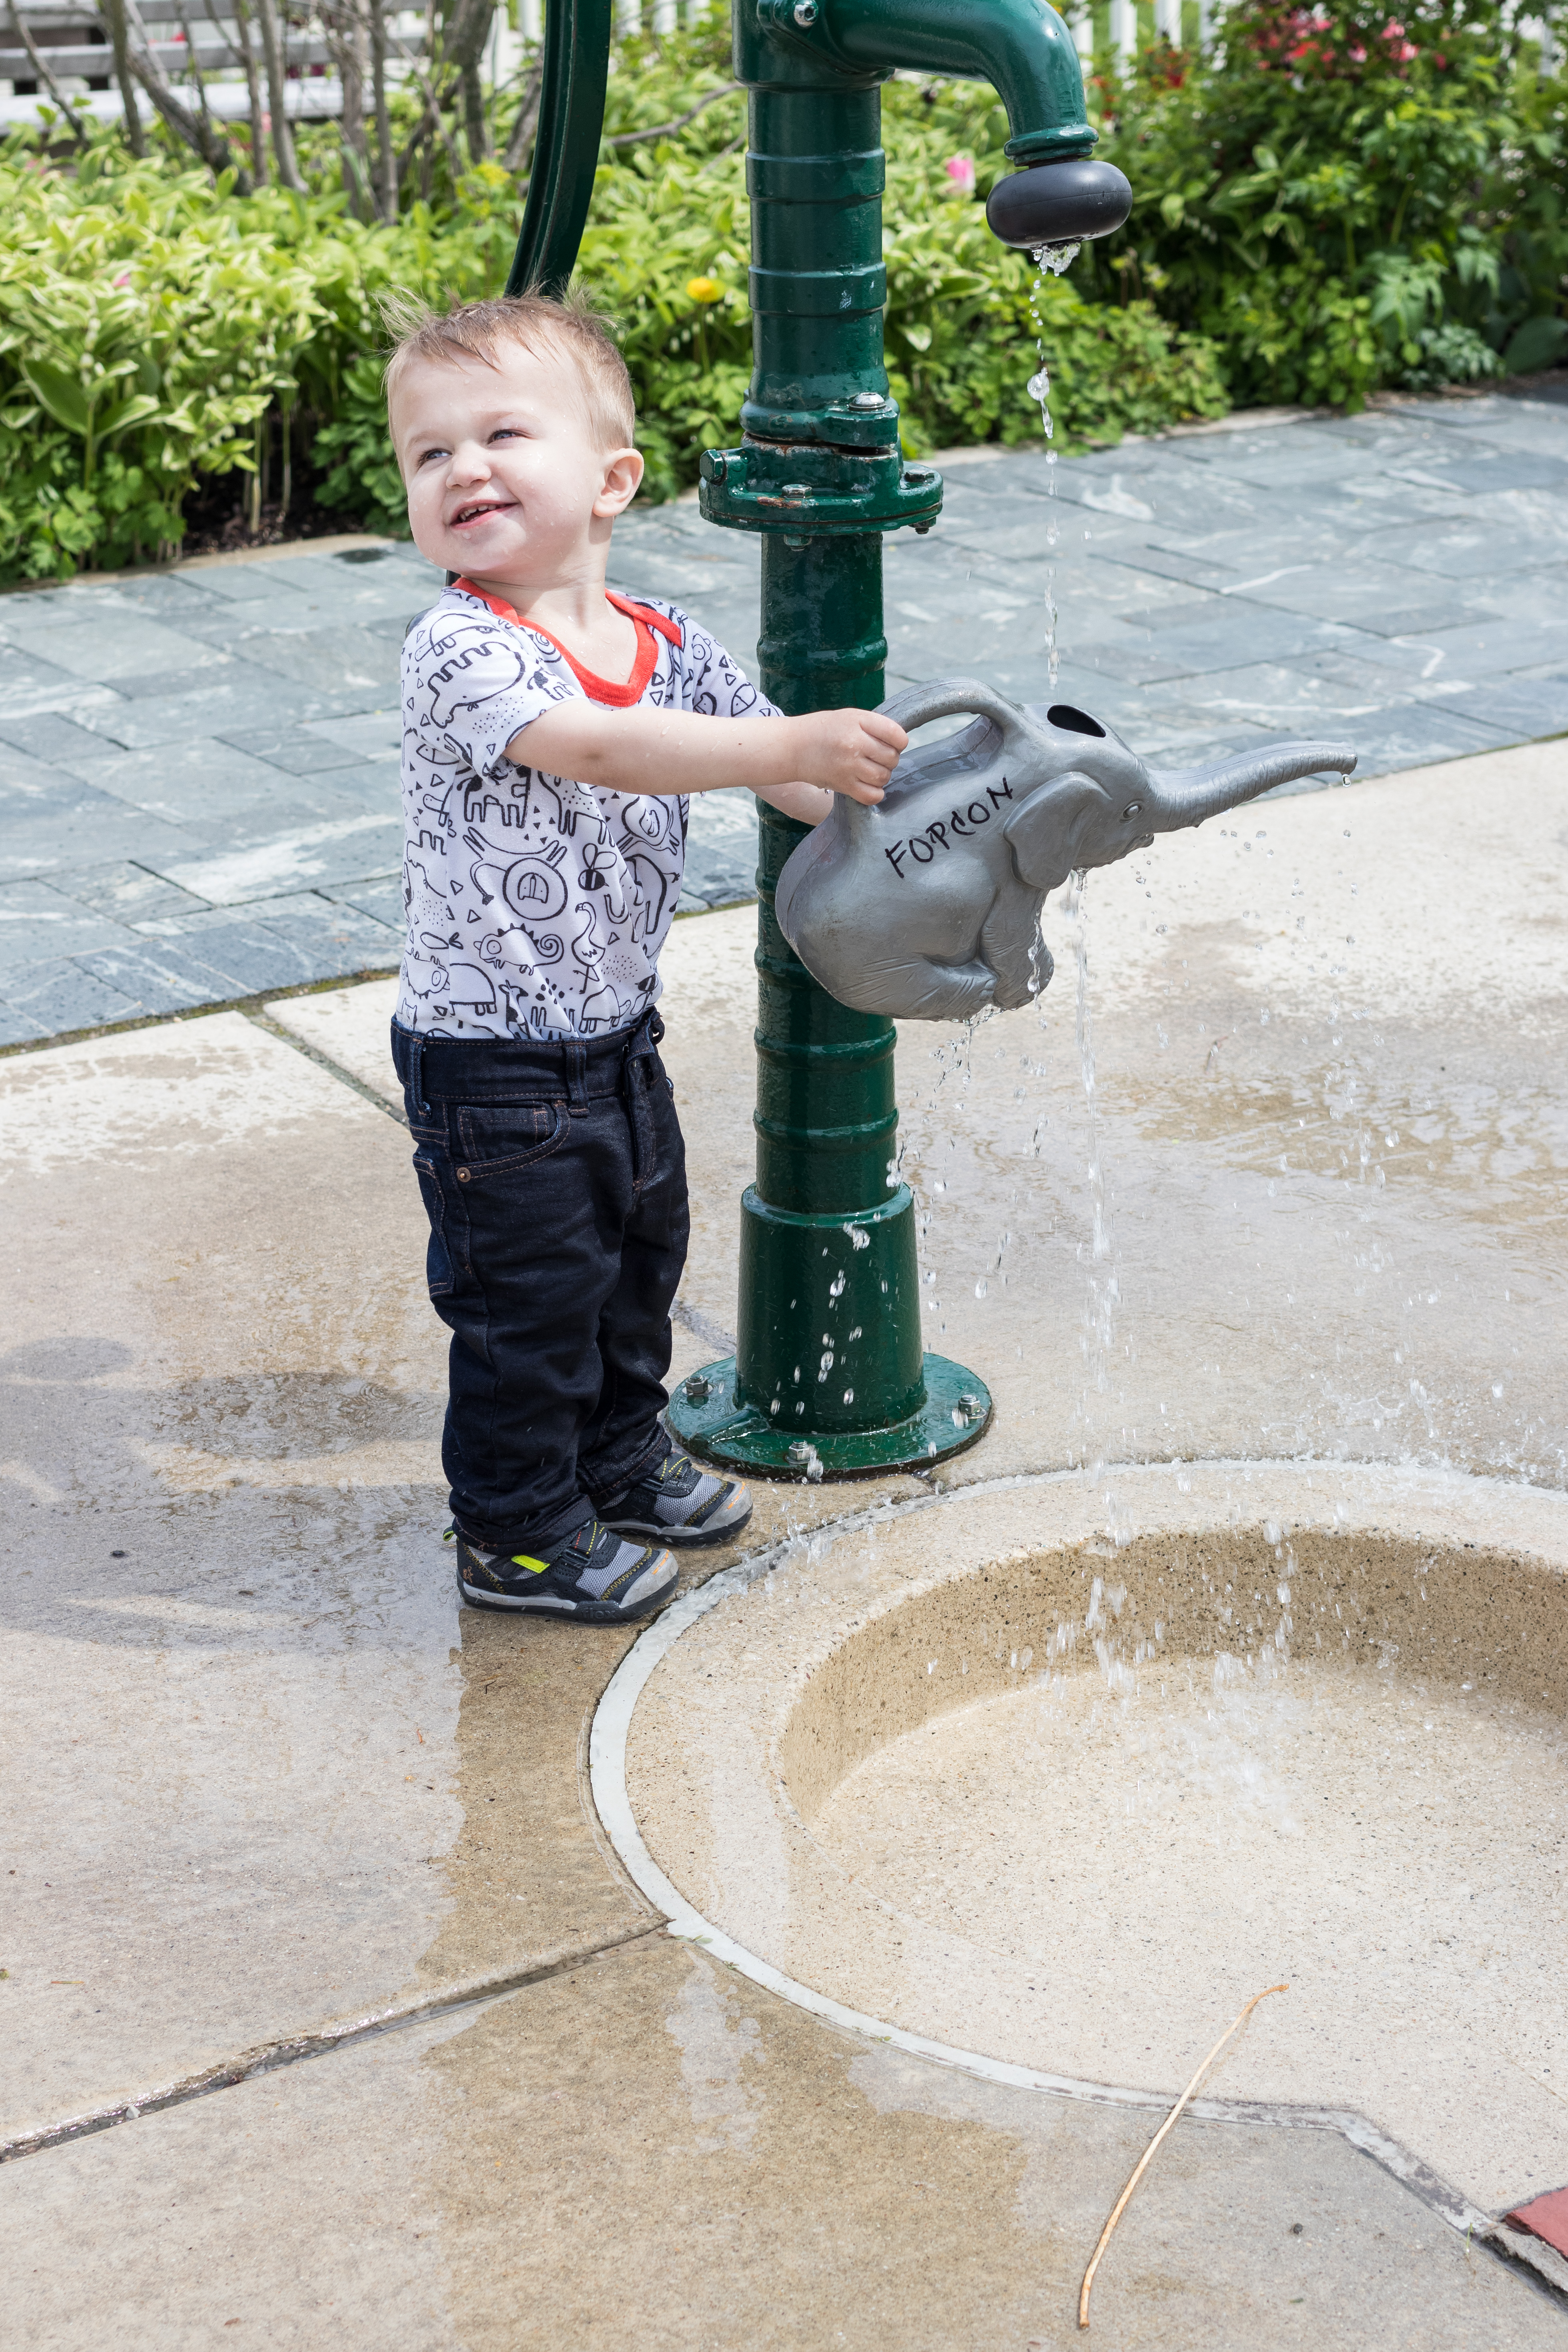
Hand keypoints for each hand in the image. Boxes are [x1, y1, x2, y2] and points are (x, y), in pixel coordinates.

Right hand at [787, 708, 906, 803]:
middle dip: (889, 759)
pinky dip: (875, 792)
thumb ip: (875, 726)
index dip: (899, 741)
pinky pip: (872, 796)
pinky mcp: (843, 785)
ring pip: (884, 777)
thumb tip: (900, 742)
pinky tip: (866, 784)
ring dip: (881, 775)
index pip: (896, 735)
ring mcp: (849, 766)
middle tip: (875, 757)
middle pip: (892, 758)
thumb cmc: (823, 730)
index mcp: (858, 722)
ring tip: (868, 769)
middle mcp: (855, 743)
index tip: (892, 743)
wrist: (792, 748)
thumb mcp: (850, 717)